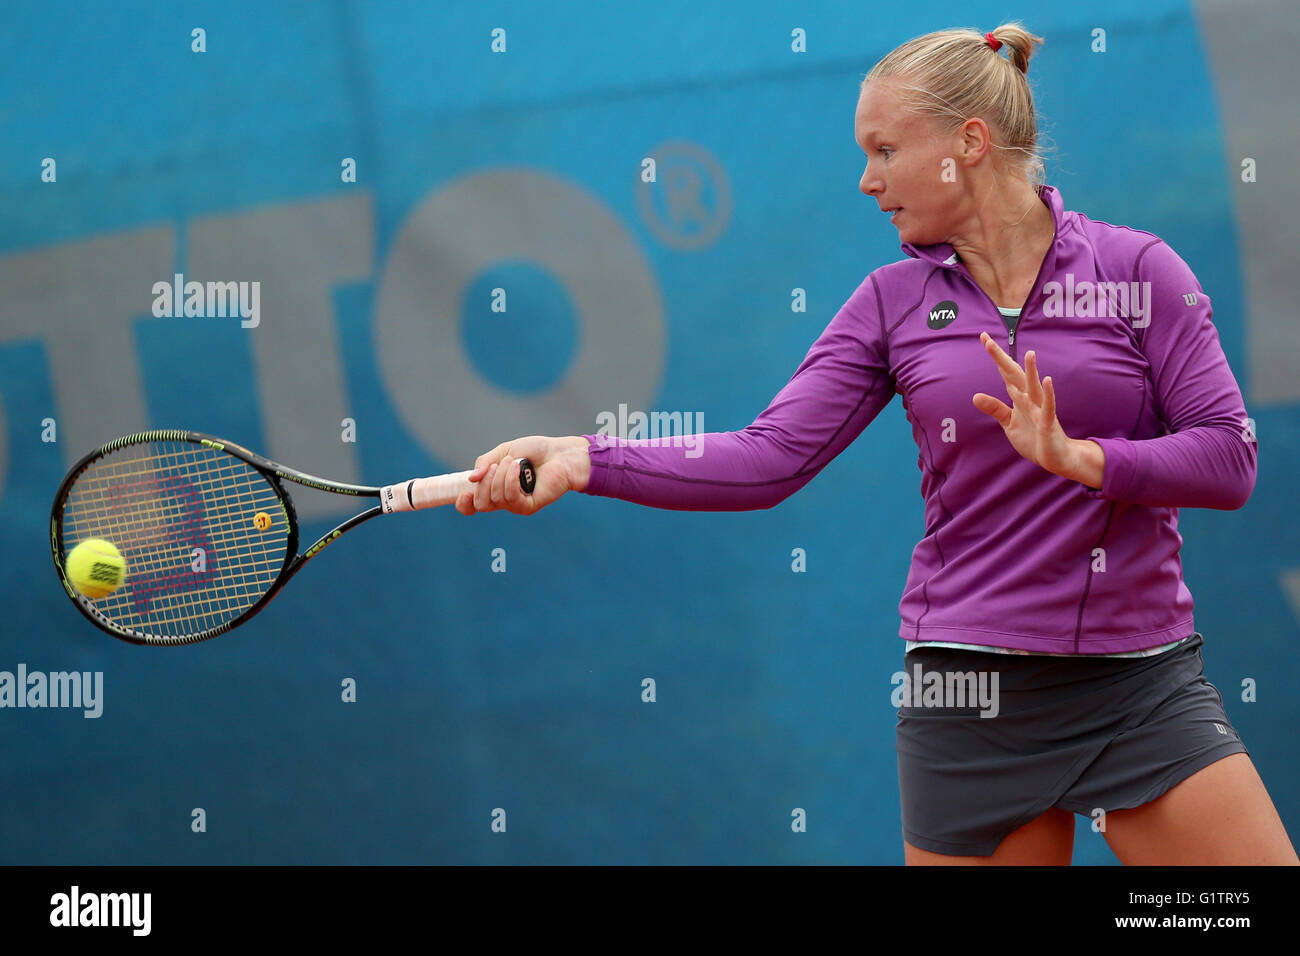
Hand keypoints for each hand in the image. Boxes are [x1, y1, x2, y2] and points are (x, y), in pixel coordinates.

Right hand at [456, 435, 590, 514]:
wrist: (558, 452)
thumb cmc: (534, 451)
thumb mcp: (503, 451)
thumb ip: (484, 463)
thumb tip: (470, 479)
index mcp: (494, 488)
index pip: (474, 506)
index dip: (464, 504)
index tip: (464, 492)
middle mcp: (504, 500)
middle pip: (481, 504)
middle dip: (484, 482)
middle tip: (496, 466)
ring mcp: (517, 505)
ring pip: (495, 499)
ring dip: (501, 475)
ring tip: (514, 462)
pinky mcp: (529, 506)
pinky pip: (511, 498)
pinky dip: (511, 480)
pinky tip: (518, 467)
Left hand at [972, 332, 1076, 477]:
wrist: (1055, 457)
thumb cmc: (1034, 437)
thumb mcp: (1008, 423)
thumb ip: (995, 408)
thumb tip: (975, 396)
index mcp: (1020, 398)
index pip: (1005, 373)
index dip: (995, 357)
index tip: (984, 338)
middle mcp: (1030, 399)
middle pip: (1014, 375)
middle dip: (1001, 358)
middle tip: (987, 340)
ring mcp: (1040, 410)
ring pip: (1034, 387)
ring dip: (1032, 371)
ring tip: (1029, 353)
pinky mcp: (1048, 423)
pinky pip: (1048, 406)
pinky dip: (1048, 394)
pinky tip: (1047, 380)